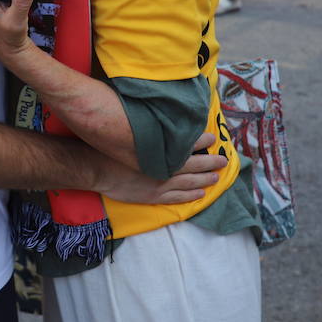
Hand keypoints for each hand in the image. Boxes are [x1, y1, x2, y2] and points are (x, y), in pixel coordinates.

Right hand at [97, 132, 227, 203]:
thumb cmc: (112, 149)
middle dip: (209, 162)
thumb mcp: (131, 134)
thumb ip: (149, 131)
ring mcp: (160, 184)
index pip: (185, 146)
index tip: (212, 138)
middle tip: (224, 160)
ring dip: (204, 179)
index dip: (199, 142)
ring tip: (217, 177)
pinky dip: (190, 195)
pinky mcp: (153, 196)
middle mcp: (163, 168)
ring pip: (188, 183)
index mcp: (159, 152)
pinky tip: (200, 193)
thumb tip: (162, 123)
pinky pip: (177, 197)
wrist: (98, 169)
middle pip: (192, 165)